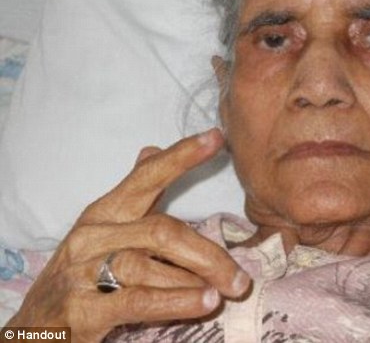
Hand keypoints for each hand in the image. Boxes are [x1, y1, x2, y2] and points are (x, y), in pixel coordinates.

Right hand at [7, 129, 250, 341]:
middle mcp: (93, 234)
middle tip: (242, 278)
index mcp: (104, 212)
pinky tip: (206, 303)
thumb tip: (152, 149)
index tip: (216, 138)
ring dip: (196, 281)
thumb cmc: (81, 274)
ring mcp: (84, 270)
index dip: (182, 156)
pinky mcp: (83, 308)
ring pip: (152, 265)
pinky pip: (140, 300)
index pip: (146, 177)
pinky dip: (178, 301)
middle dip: (209, 254)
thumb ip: (133, 194)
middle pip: (162, 231)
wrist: (35, 329)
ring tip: (225, 292)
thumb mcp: (103, 230)